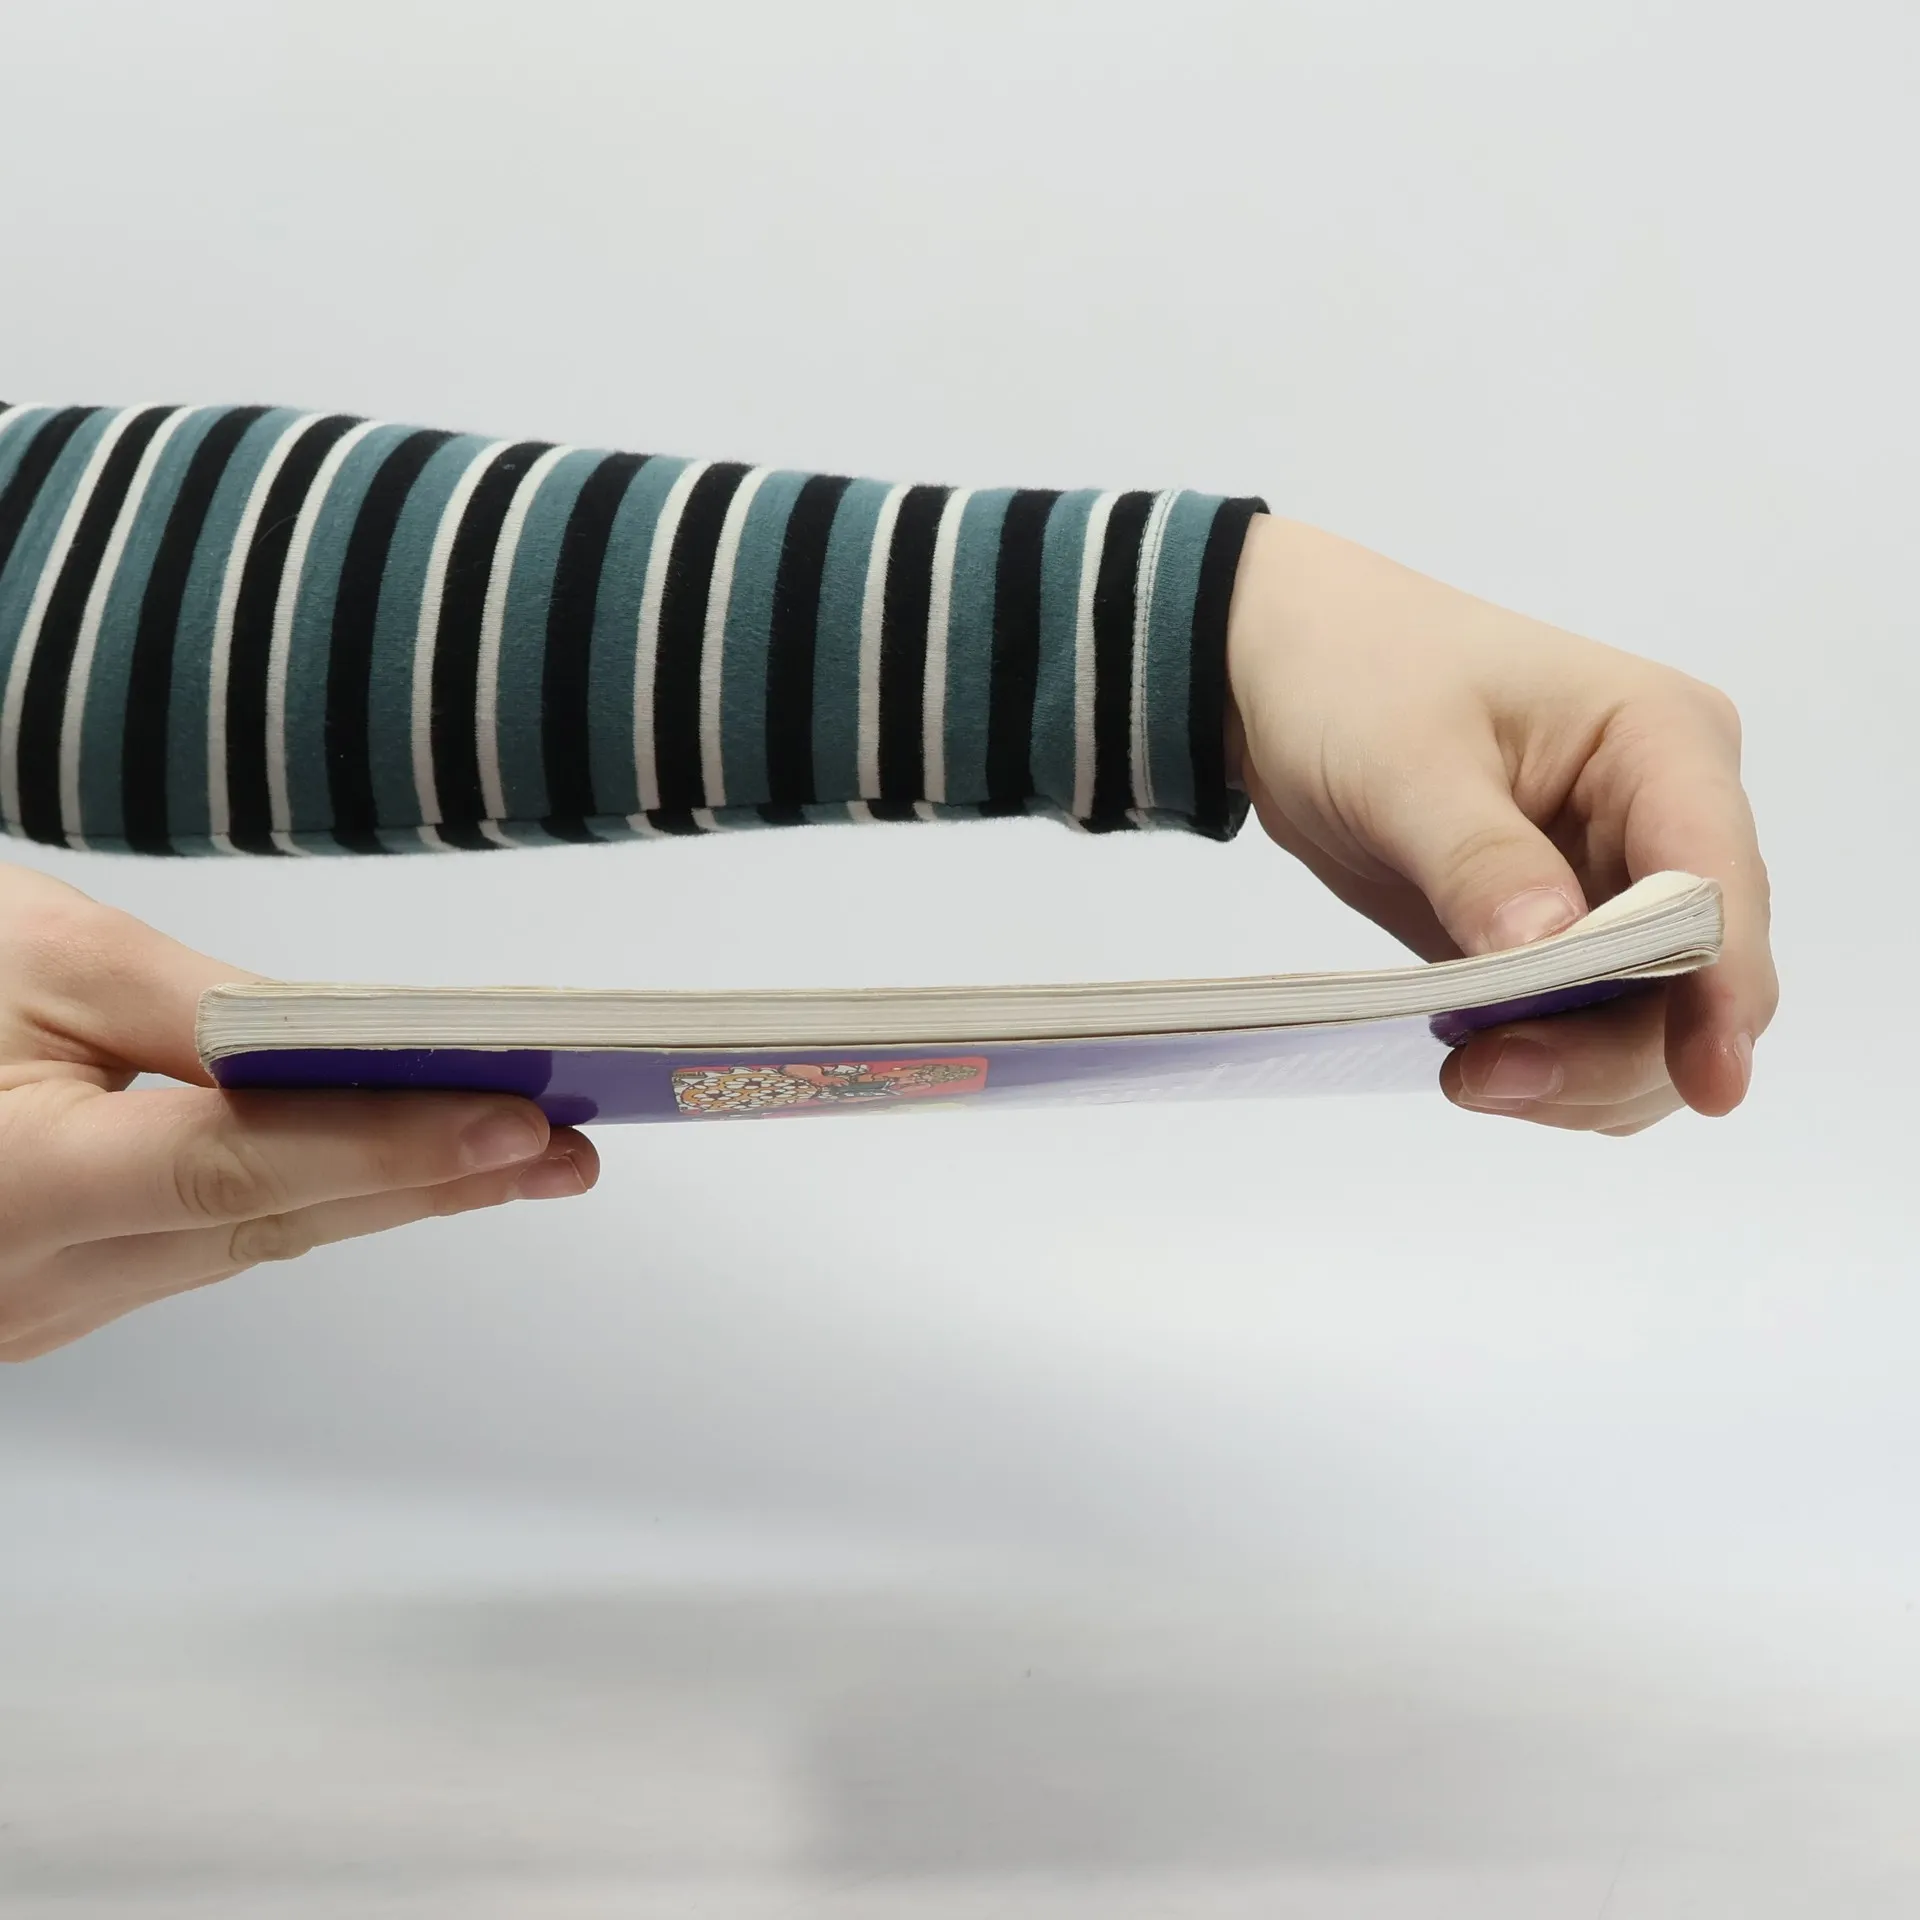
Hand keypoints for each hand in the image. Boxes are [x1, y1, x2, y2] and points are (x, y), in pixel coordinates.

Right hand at [0, 865, 596, 1360]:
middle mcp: (22, 1276)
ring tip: (521, 1156)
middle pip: (264, 1220)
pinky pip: (203, 1247)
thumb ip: (200, 1015)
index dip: (382, 1147)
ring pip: (247, 1242)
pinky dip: (303, 1201)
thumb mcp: (46, 957)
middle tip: (569, 1148)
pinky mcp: (53, 1297)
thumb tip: (352, 1051)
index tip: (515, 1124)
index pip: (232, 1168)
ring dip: (382, 1195)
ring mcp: (35, 1305)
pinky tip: (394, 1171)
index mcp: (4, 1183)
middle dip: (426, 1180)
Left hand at [1226, 516, 1775, 1132]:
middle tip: (1489, 1078)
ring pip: (1659, 1023)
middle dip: (1615, 1049)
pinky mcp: (1569, 935)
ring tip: (1471, 1071)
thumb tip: (1550, 949)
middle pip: (1702, 976)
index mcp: (1662, 739)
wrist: (1286, 678)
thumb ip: (1480, 860)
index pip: (1719, 878)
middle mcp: (1669, 816)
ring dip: (1579, 1074)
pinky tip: (1476, 1054)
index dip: (1723, 986)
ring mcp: (1624, 883)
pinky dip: (1551, 1065)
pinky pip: (1596, 1029)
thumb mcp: (1404, 763)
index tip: (1708, 1080)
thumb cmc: (1354, 679)